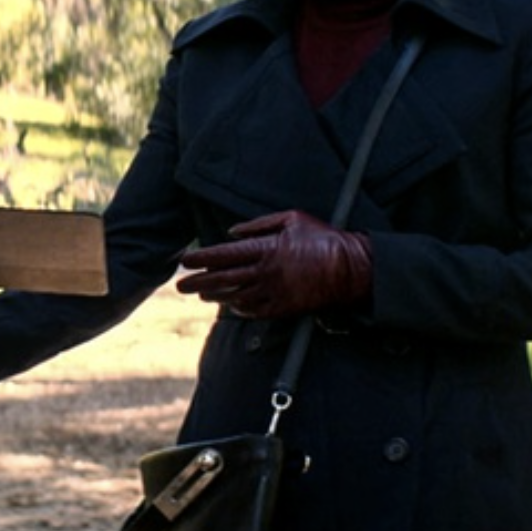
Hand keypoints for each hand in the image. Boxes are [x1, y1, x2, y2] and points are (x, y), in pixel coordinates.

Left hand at [175, 210, 371, 318]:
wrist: (351, 270)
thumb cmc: (322, 239)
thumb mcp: (292, 219)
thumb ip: (259, 224)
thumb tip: (232, 231)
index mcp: (266, 248)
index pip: (224, 255)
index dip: (201, 258)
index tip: (185, 261)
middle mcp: (265, 272)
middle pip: (222, 279)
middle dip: (198, 282)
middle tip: (181, 285)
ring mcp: (273, 293)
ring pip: (234, 296)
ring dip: (215, 295)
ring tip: (201, 293)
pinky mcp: (283, 309)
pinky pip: (252, 311)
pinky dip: (238, 307)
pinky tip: (229, 304)